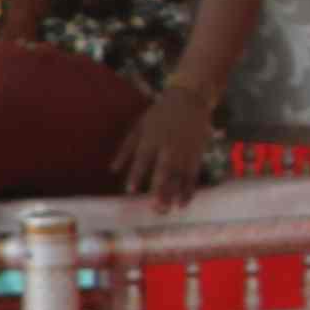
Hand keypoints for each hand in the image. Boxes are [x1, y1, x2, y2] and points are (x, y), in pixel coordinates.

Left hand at [112, 82, 225, 212]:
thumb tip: (112, 170)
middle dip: (161, 188)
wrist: (189, 100)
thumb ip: (125, 149)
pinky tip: (183, 203)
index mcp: (152, 138)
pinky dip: (189, 189)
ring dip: (176, 193)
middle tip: (155, 207)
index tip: (130, 190)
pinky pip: (193, 175)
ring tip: (170, 209)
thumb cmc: (158, 115)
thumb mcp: (138, 127)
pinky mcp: (197, 154)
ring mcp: (185, 151)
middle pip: (165, 170)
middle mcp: (169, 146)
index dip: (137, 174)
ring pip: (181, 175)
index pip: (142, 159)